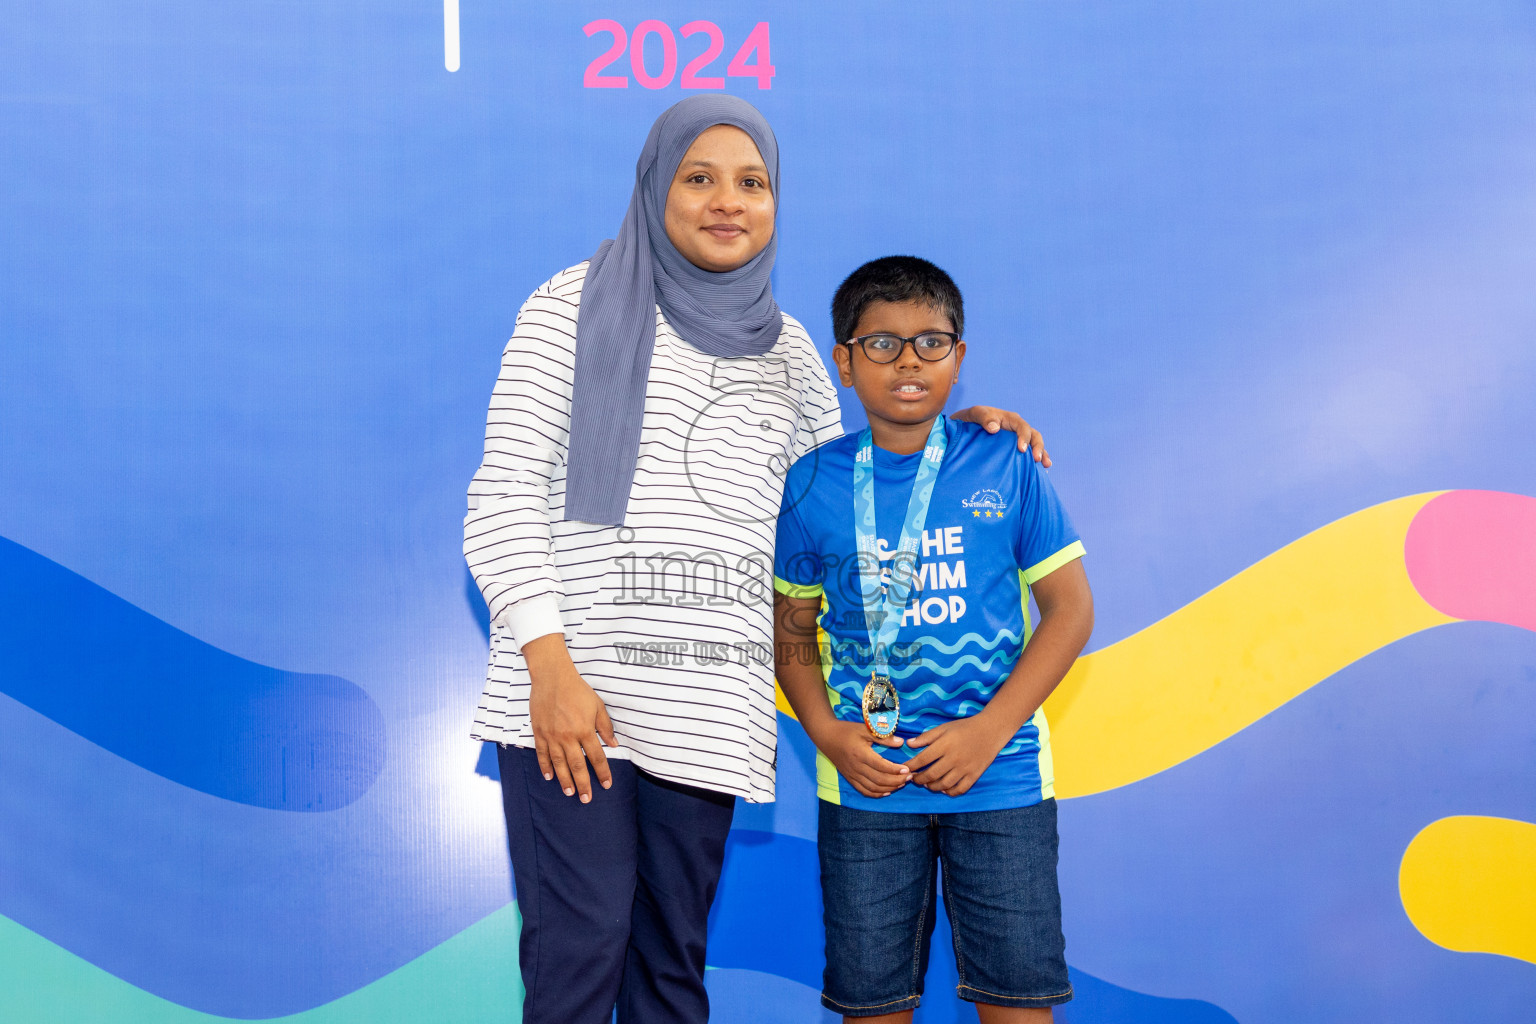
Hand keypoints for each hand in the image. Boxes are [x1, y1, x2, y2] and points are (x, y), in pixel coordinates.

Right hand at [523, 633, 617, 802]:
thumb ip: (605, 726)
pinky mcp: (539, 732)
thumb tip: (614, 745)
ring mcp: (552, 736)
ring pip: (559, 764)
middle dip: (583, 784)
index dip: (602, 772)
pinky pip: (542, 754)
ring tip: (569, 793)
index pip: (596, 757)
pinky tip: (549, 777)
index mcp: (585, 730)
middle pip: (577, 766)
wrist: (552, 677)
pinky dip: (545, 766)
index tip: (607, 784)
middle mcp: (568, 736)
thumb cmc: (577, 690)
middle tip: (586, 799)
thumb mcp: (597, 706)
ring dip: (564, 780)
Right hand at [812, 719, 910, 798]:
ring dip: (890, 788)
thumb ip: (883, 737)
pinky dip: (877, 794)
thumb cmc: (847, 731)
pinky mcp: (850, 779)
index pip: (882, 766)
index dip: (896, 770)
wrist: (826, 737)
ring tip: (902, 784)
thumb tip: (901, 742)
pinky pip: (864, 791)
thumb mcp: (865, 728)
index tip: (908, 769)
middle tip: (910, 777)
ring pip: (874, 788)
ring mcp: (852, 775)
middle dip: (897, 781)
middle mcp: (856, 767)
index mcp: (861, 754)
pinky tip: (887, 792)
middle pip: (880, 780)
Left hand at [904, 713, 1013, 796]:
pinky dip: (950, 792)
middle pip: (931, 775)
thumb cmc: (964, 728)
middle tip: (914, 779)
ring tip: (927, 784)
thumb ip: (926, 737)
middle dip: (919, 779)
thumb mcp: (944, 728)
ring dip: (932, 787)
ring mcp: (965, 768)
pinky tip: (944, 789)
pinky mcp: (974, 775)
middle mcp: (954, 758)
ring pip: (944, 785)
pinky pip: (960, 789)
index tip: (905, 769)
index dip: (911, 766)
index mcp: (944, 745)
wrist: (990, 731)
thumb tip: (909, 744)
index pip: (922, 759)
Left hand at [950, 406, 1050, 466]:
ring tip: (1045, 466)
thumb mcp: (975, 414)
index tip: (1021, 450)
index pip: (1022, 427)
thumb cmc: (970, 419)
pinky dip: (1034, 463)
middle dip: (1038, 447)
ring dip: (1042, 455)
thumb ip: (984, 418)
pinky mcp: (1014, 452)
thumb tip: (995, 429)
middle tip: (1037, 460)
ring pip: (1034, 446)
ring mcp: (1017, 441)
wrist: (962, 429)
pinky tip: (1039, 472)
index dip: (1024, 437)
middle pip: (1034, 436)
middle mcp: (1017, 430)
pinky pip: (1027, 457)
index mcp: (1010, 419)